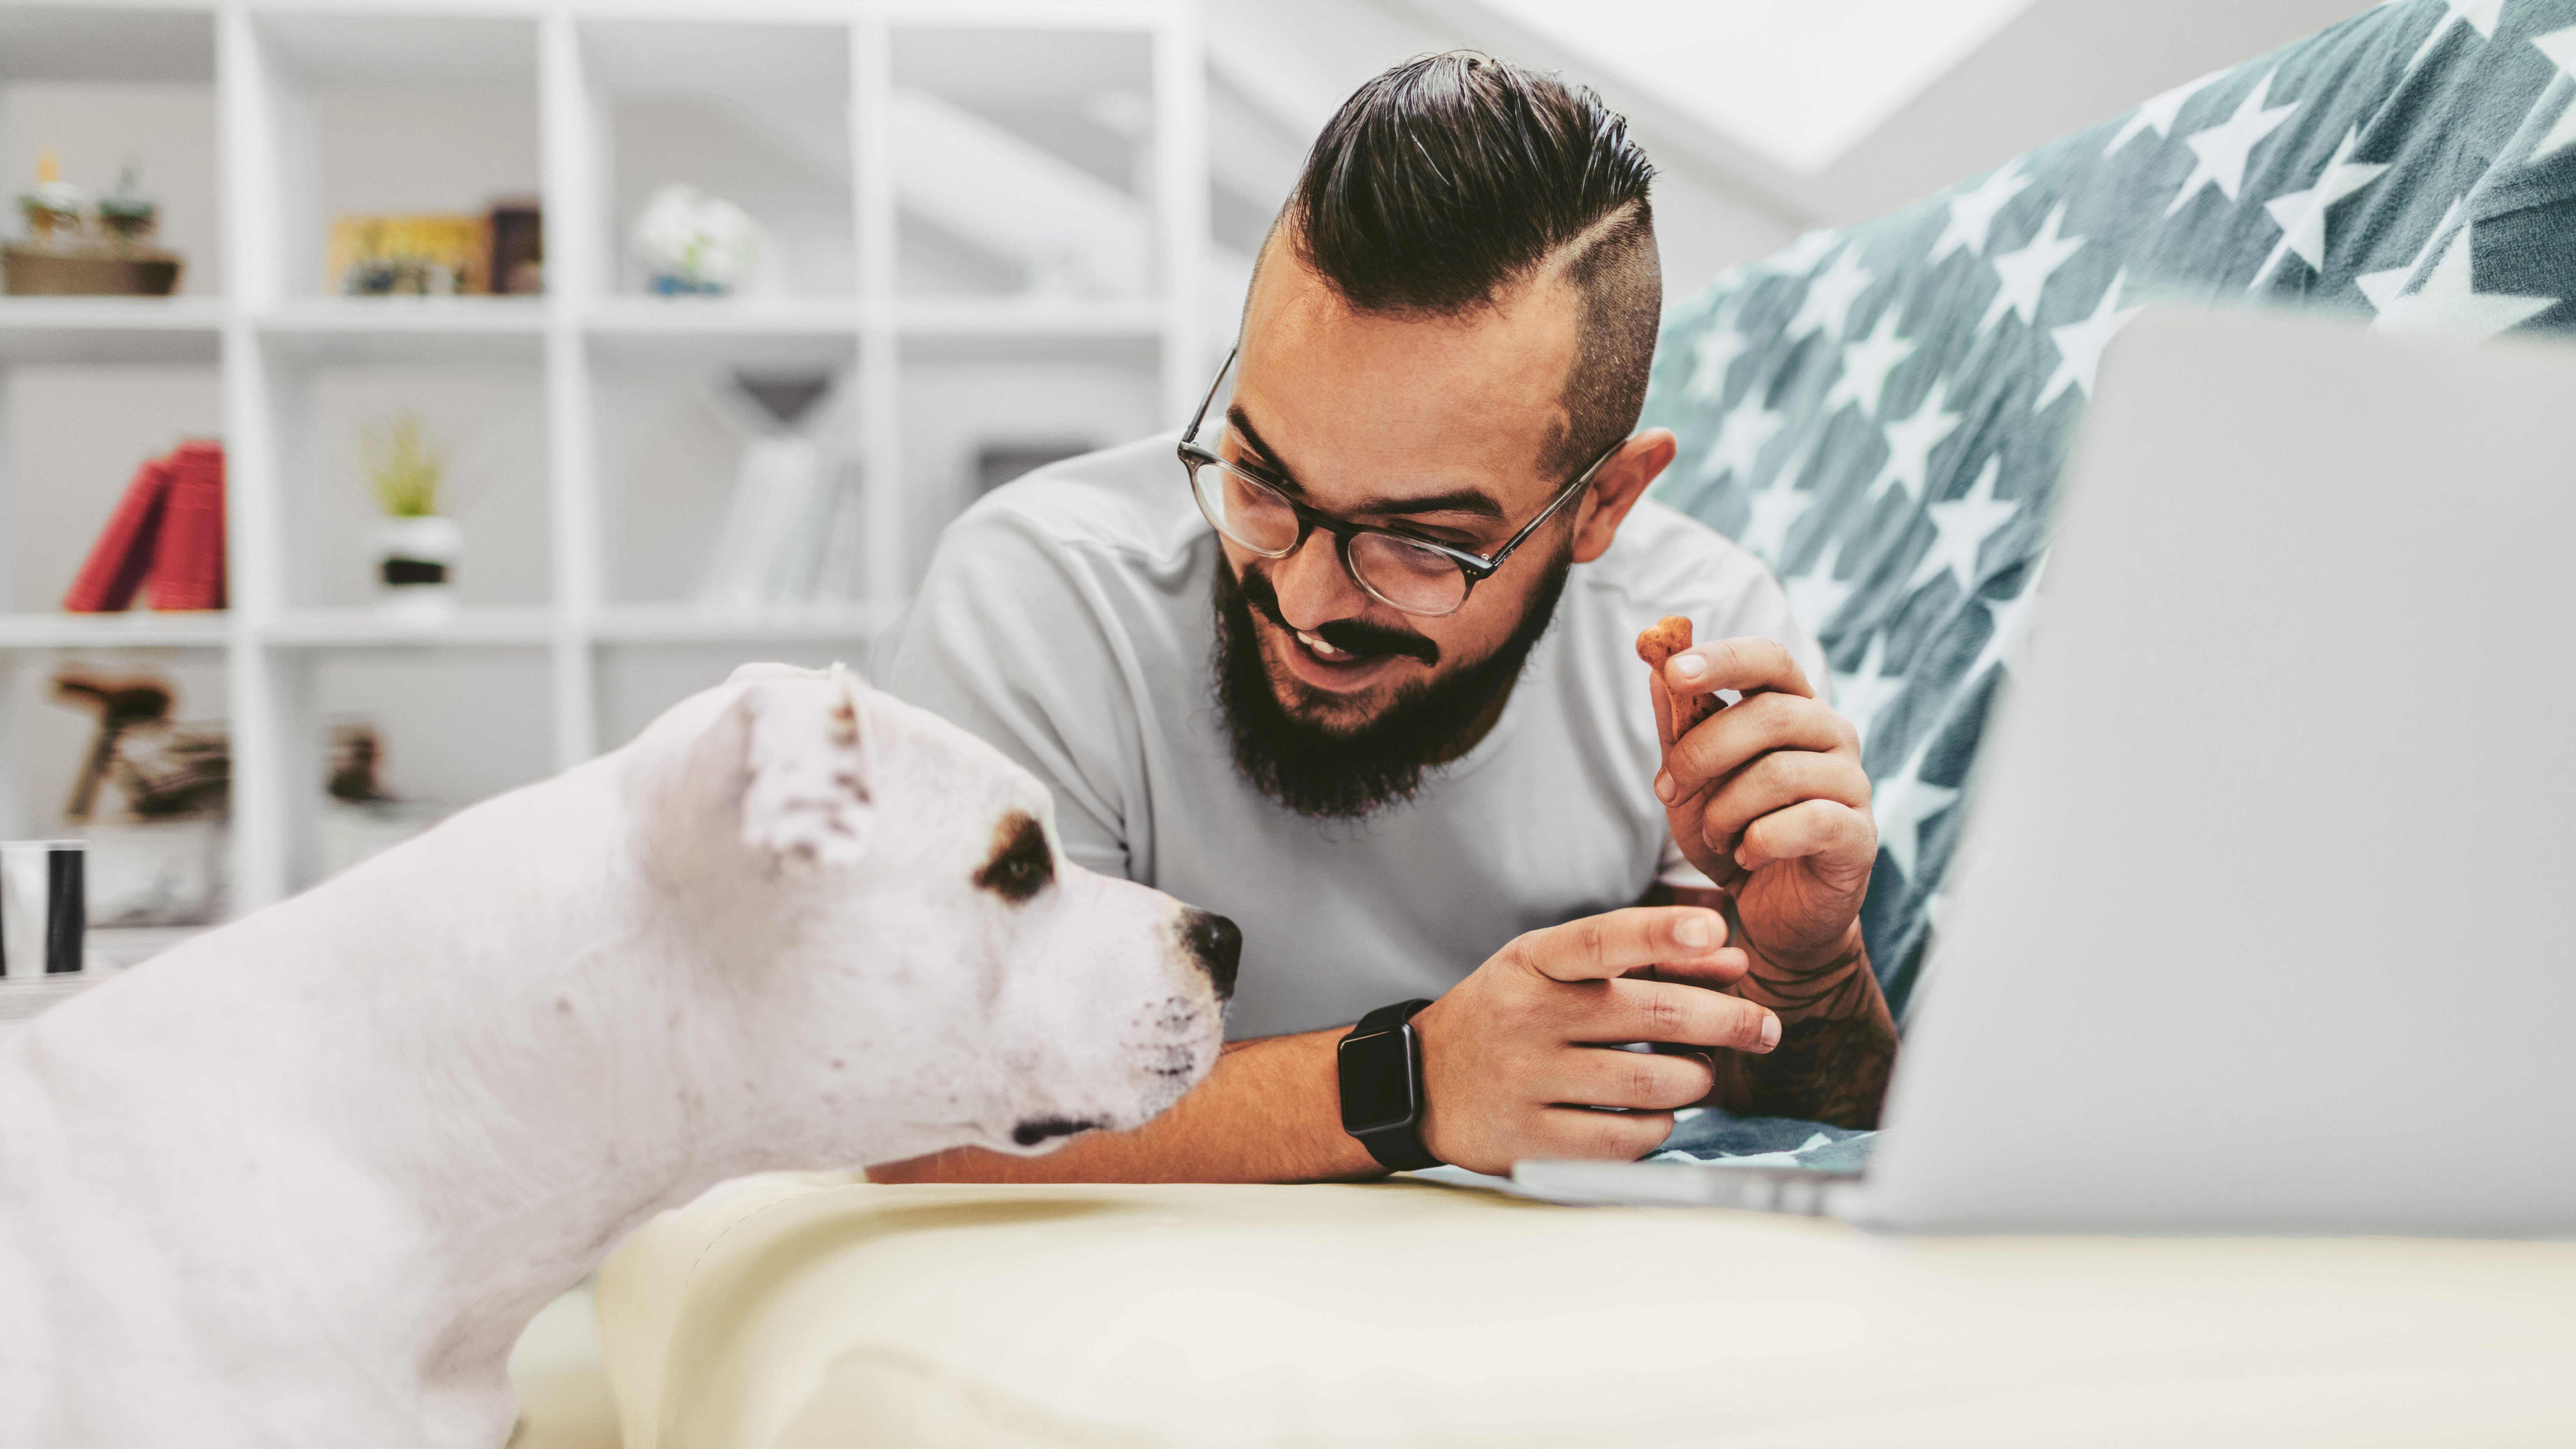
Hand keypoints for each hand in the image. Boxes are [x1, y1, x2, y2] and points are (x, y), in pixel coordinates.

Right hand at [1409, 907, 1780, 1175]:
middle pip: (1653, 1018)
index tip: (1715, 929)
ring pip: (1653, 1085)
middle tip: (1763, 1027)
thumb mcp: (1554, 970)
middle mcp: (1526, 1018)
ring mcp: (1526, 1083)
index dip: (1661, 932)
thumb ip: (1641, 959)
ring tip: (1696, 1074)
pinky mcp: (1532, 1142)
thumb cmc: (1508, 1015)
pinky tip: (1653, 1113)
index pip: (1601, 939)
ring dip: (1696, 1080)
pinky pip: (1629, 1140)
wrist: (1422, 1081)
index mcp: (1532, 963)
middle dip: (1728, 1022)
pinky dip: (1659, 1127)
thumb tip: (1730, 961)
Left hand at [1651, 638, 1874, 970]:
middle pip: (1770, 713)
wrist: (1774, 910)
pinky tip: (1747, 856)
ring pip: (1781, 772)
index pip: (1769, 659)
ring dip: (1727, 808)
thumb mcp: (1692, 782)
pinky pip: (1807, 822)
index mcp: (1793, 707)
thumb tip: (1655, 668)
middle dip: (1703, 752)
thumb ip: (1679, 728)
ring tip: (1715, 835)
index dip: (1723, 658)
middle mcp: (1832, 734)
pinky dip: (1761, 841)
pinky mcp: (1860, 835)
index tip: (1672, 670)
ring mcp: (1853, 784)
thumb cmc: (1734, 833)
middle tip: (1668, 789)